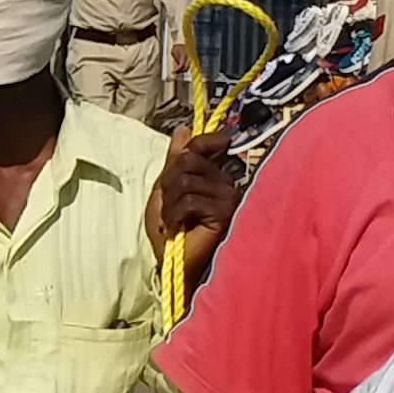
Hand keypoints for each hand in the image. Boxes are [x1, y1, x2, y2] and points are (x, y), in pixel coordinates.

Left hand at [152, 123, 239, 256]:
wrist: (176, 264)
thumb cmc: (171, 232)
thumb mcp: (166, 191)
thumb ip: (174, 161)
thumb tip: (184, 127)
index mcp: (213, 175)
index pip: (201, 144)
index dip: (187, 146)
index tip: (178, 159)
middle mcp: (225, 182)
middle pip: (188, 159)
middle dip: (167, 182)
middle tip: (168, 206)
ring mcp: (228, 196)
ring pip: (186, 179)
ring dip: (169, 202)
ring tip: (173, 220)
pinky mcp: (225, 212)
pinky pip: (190, 199)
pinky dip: (175, 214)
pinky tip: (179, 227)